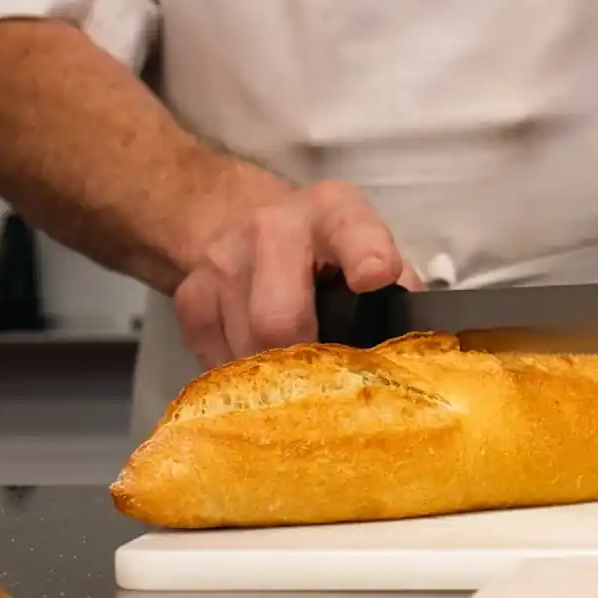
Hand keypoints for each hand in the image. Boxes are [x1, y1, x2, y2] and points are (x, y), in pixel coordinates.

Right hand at [173, 180, 422, 368]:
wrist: (248, 223)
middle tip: (329, 385)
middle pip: (280, 316)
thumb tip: (408, 352)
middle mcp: (273, 227)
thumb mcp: (371, 253)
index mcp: (336, 212)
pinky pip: (215, 356)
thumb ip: (397, 292)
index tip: (375, 278)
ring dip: (278, 377)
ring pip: (247, 347)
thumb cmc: (332, 253)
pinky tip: (264, 371)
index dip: (366, 255)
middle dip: (306, 362)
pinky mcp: (190, 294)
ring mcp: (223, 260)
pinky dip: (244, 377)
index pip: (352, 231)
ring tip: (301, 382)